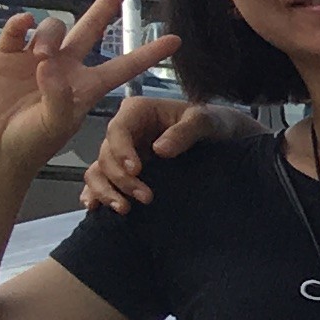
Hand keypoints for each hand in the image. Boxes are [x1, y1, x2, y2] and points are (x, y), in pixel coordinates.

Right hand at [0, 0, 180, 185]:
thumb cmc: (33, 142)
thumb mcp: (55, 125)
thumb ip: (59, 98)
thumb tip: (49, 64)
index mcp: (87, 86)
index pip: (125, 66)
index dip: (148, 54)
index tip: (176, 40)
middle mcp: (66, 65)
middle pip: (91, 28)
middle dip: (107, 4)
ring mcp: (36, 57)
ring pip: (53, 27)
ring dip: (50, 35)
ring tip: (40, 57)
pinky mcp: (7, 54)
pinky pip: (17, 28)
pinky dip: (21, 23)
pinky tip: (23, 23)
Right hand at [79, 89, 253, 210]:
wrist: (222, 137)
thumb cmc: (212, 122)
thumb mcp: (204, 121)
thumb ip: (184, 132)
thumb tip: (159, 150)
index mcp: (137, 111)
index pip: (118, 130)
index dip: (122, 151)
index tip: (137, 171)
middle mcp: (125, 130)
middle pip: (107, 154)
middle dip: (121, 178)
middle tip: (146, 198)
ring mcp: (123, 151)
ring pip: (99, 169)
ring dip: (106, 190)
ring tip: (123, 209)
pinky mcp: (125, 169)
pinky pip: (102, 180)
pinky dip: (97, 193)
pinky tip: (98, 209)